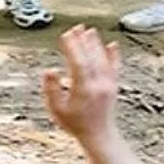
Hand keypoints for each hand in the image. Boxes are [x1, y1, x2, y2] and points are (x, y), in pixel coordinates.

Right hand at [41, 25, 120, 143]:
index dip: (72, 48)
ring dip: (95, 44)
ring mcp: (108, 85)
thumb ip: (51, 89)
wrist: (98, 135)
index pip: (78, 64)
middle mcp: (98, 85)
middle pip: (91, 58)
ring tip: (89, 31)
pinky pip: (115, 67)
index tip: (65, 35)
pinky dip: (114, 55)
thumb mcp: (56, 110)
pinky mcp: (113, 86)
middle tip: (76, 28)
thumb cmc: (74, 124)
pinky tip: (113, 44)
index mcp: (83, 90)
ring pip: (102, 60)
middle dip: (83, 42)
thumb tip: (48, 70)